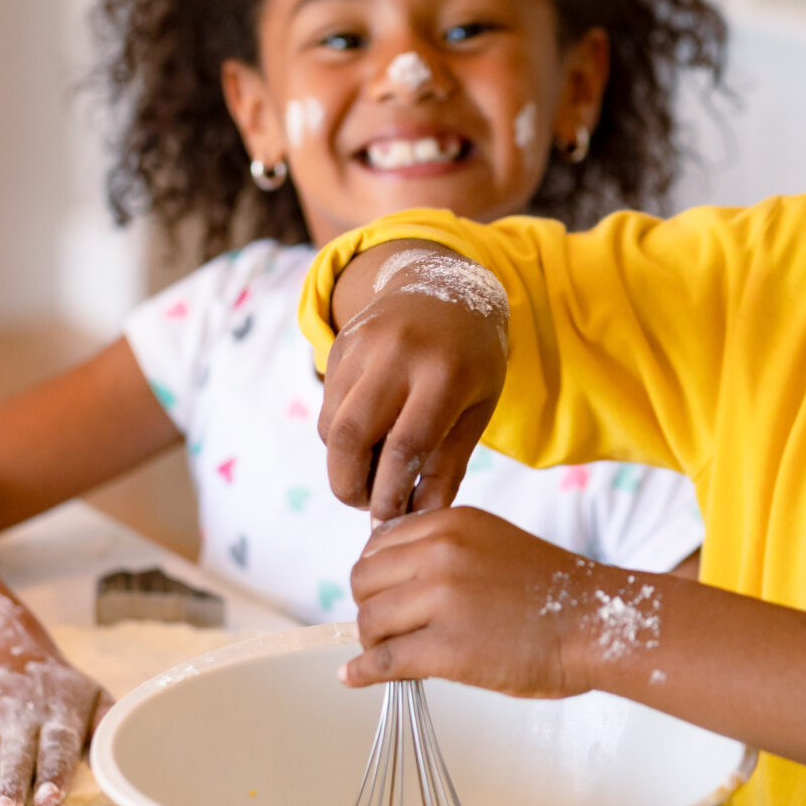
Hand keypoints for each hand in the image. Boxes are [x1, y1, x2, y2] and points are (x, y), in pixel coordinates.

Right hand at [0, 651, 107, 805]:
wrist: (4, 652)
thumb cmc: (56, 690)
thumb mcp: (91, 695)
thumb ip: (106, 724)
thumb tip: (122, 757)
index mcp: (57, 715)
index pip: (56, 747)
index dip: (53, 774)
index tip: (48, 800)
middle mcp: (19, 717)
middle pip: (15, 757)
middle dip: (10, 788)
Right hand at [317, 243, 511, 520]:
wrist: (448, 284)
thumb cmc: (473, 359)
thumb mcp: (477, 408)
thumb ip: (449, 465)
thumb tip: (421, 518)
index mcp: (445, 373)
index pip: (405, 447)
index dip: (391, 494)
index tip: (389, 521)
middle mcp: (399, 354)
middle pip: (352, 436)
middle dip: (349, 485)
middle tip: (366, 503)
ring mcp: (365, 344)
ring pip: (333, 424)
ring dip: (342, 463)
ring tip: (370, 473)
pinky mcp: (341, 343)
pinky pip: (328, 404)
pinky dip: (340, 435)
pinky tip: (366, 438)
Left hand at [343, 507, 653, 698]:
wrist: (597, 624)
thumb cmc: (551, 591)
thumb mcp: (492, 542)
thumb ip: (442, 549)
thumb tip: (388, 579)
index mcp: (452, 523)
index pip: (377, 543)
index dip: (376, 574)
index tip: (386, 596)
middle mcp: (442, 553)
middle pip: (364, 580)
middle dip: (370, 606)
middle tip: (391, 629)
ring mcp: (443, 600)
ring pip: (369, 620)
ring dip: (373, 641)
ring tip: (396, 653)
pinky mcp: (447, 649)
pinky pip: (383, 661)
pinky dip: (363, 673)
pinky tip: (356, 678)